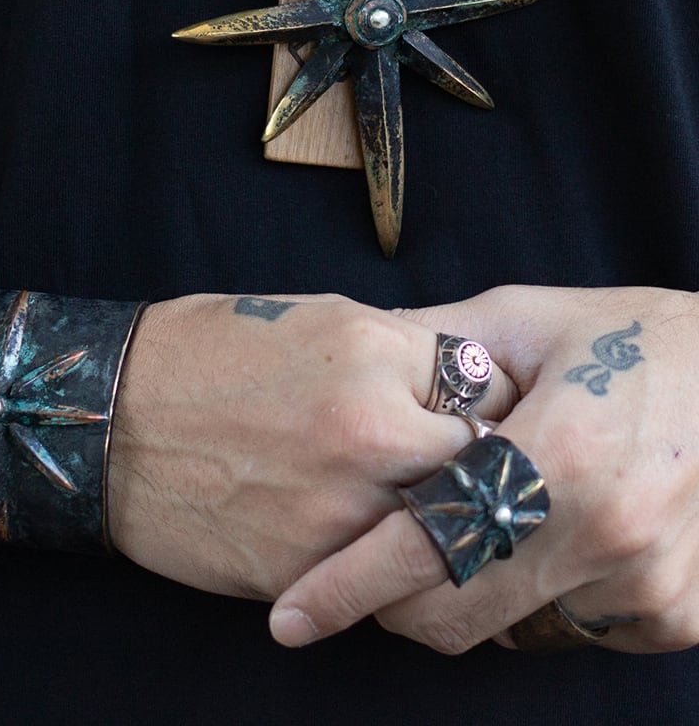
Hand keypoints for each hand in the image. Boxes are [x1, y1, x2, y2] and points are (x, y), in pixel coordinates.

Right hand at [107, 293, 515, 600]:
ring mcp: (341, 512)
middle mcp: (370, 434)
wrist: (110, 418)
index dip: (488, 401)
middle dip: (483, 466)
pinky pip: (386, 579)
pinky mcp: (309, 572)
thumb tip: (460, 385)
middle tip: (466, 466)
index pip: (487, 386)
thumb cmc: (208, 352)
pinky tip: (369, 540)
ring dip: (448, 524)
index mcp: (374, 355)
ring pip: (448, 534)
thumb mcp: (314, 318)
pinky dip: (392, 565)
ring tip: (422, 506)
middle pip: (484, 465)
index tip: (479, 412)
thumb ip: (399, 351)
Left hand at [269, 285, 698, 653]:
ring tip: (476, 522)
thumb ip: (439, 345)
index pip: (424, 545)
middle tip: (374, 555)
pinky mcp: (675, 617)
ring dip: (464, 594)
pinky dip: (530, 597)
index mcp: (560, 458)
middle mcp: (606, 538)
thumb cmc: (631, 337)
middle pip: (451, 615)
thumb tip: (356, 356)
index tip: (290, 618)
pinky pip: (565, 629)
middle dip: (392, 598)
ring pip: (503, 631)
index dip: (346, 587)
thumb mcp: (528, 319)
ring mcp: (647, 588)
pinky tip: (544, 535)